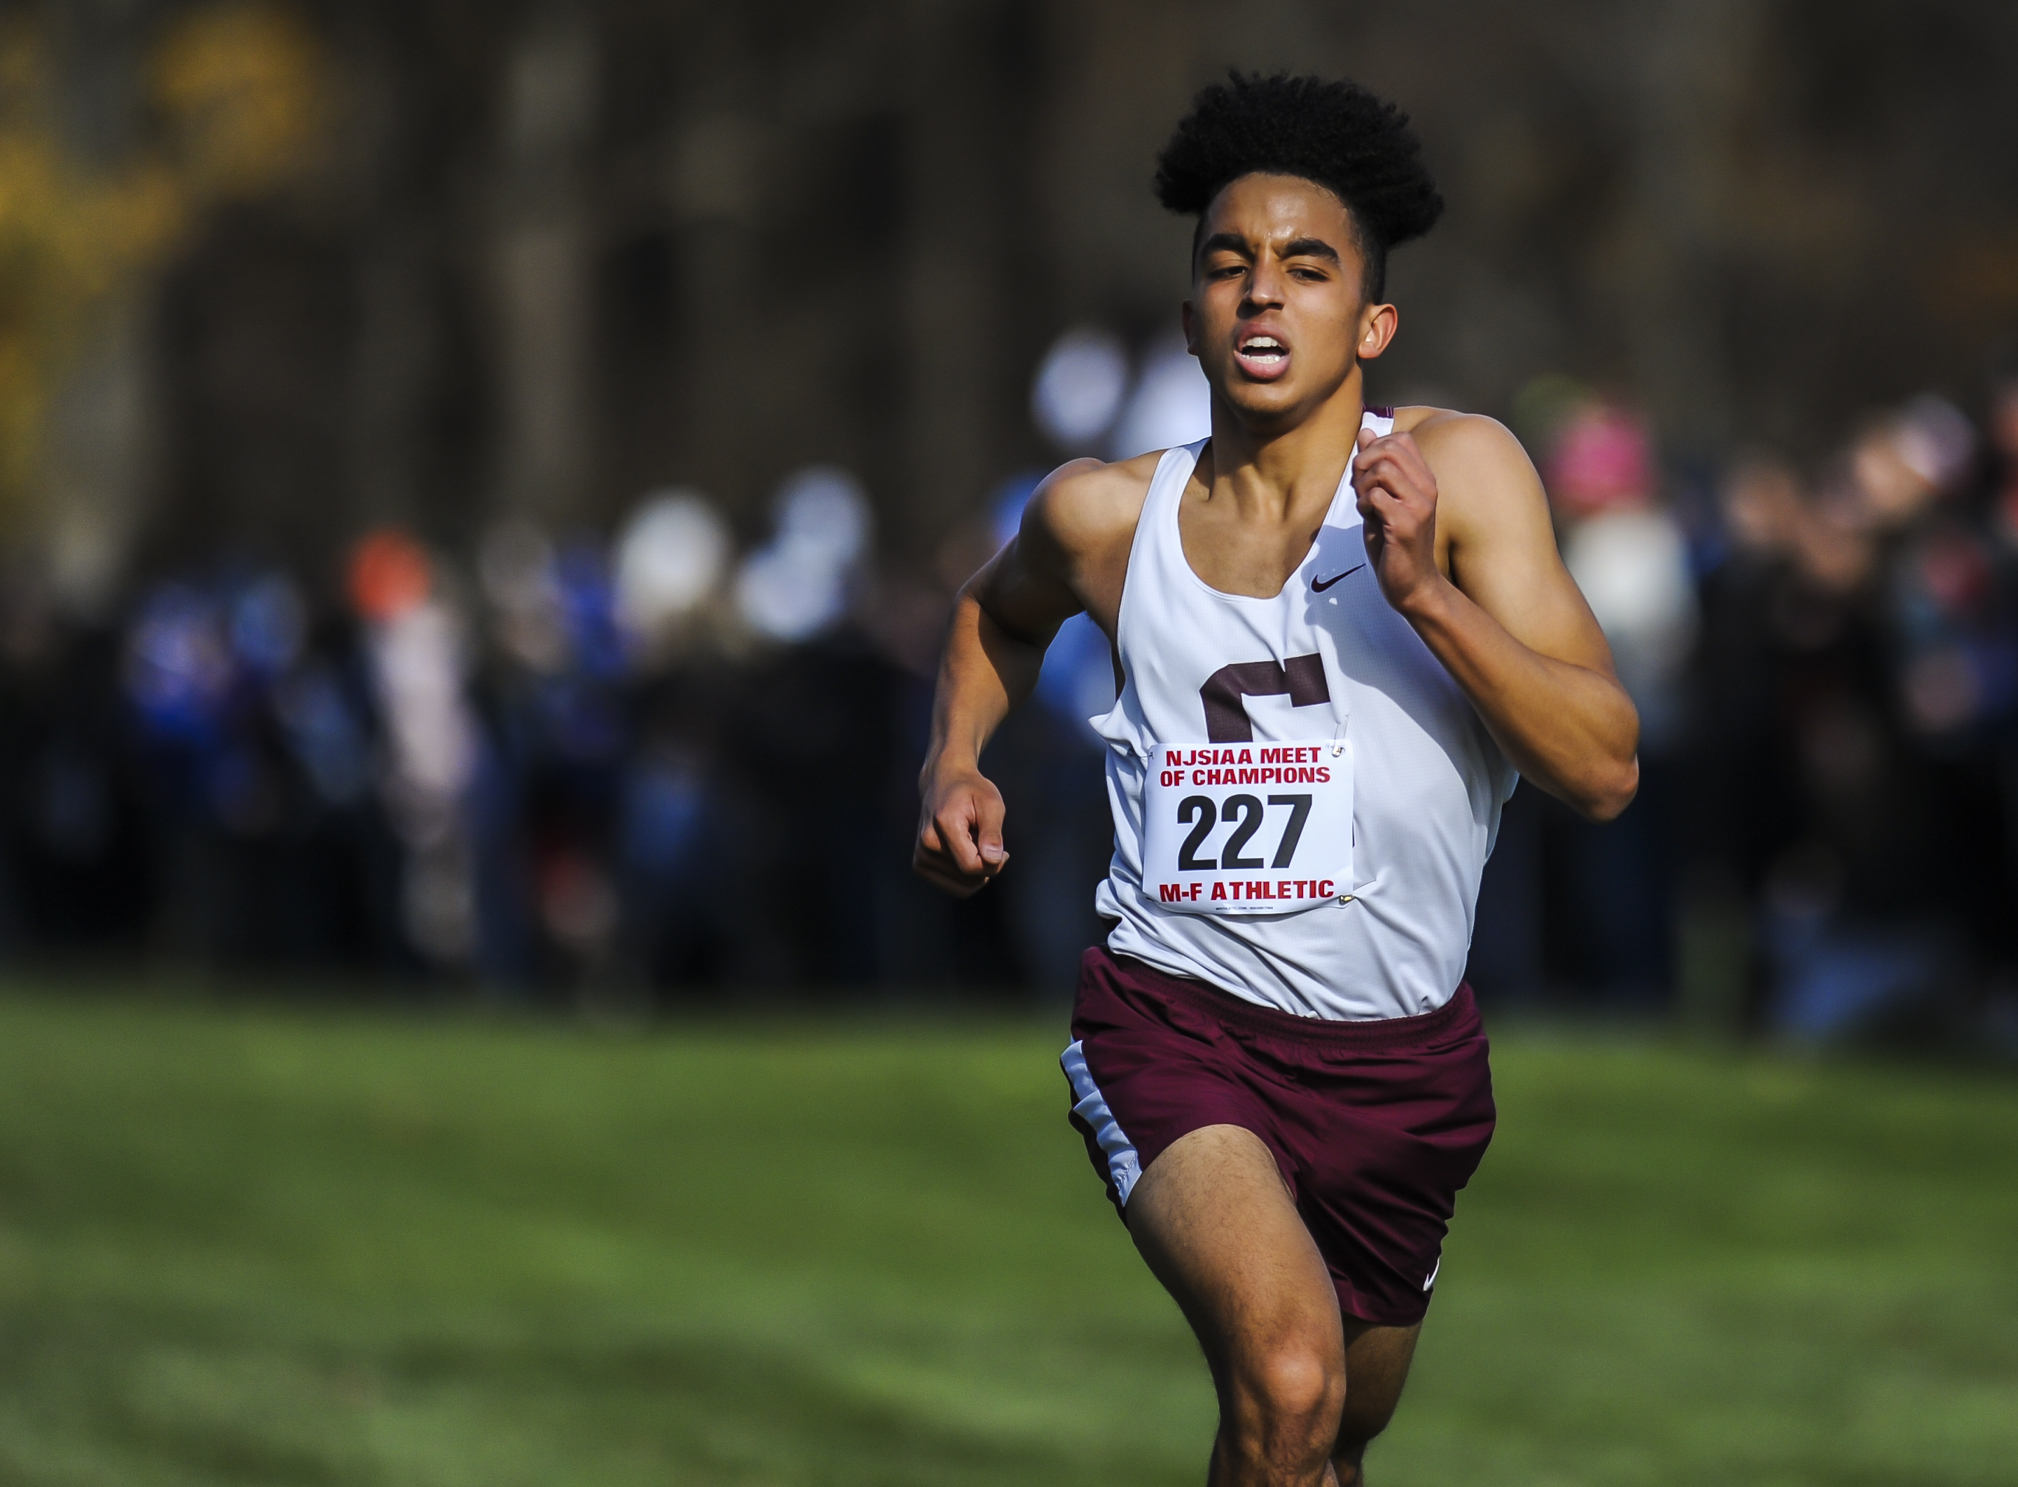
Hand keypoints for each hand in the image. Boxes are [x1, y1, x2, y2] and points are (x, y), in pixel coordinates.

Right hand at [914, 765, 1008, 896]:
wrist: (942, 783)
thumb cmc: (971, 791)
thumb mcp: (991, 803)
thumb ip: (993, 832)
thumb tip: (993, 860)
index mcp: (943, 825)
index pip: (972, 866)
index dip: (994, 864)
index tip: (1004, 852)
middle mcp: (926, 843)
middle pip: (969, 879)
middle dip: (986, 866)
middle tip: (986, 842)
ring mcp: (920, 856)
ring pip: (963, 887)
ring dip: (976, 870)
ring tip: (972, 845)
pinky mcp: (920, 865)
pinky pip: (954, 888)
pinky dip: (966, 876)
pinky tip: (965, 854)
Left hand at [1352, 426, 1445, 613]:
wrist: (1411, 584)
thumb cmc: (1394, 543)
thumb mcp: (1381, 500)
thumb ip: (1373, 468)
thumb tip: (1365, 432)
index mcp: (1423, 480)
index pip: (1401, 439)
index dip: (1375, 449)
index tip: (1366, 474)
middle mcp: (1427, 488)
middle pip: (1390, 449)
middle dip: (1364, 464)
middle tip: (1360, 488)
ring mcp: (1419, 506)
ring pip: (1382, 470)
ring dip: (1363, 485)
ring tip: (1365, 505)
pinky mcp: (1407, 525)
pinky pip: (1377, 497)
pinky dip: (1364, 504)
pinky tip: (1368, 518)